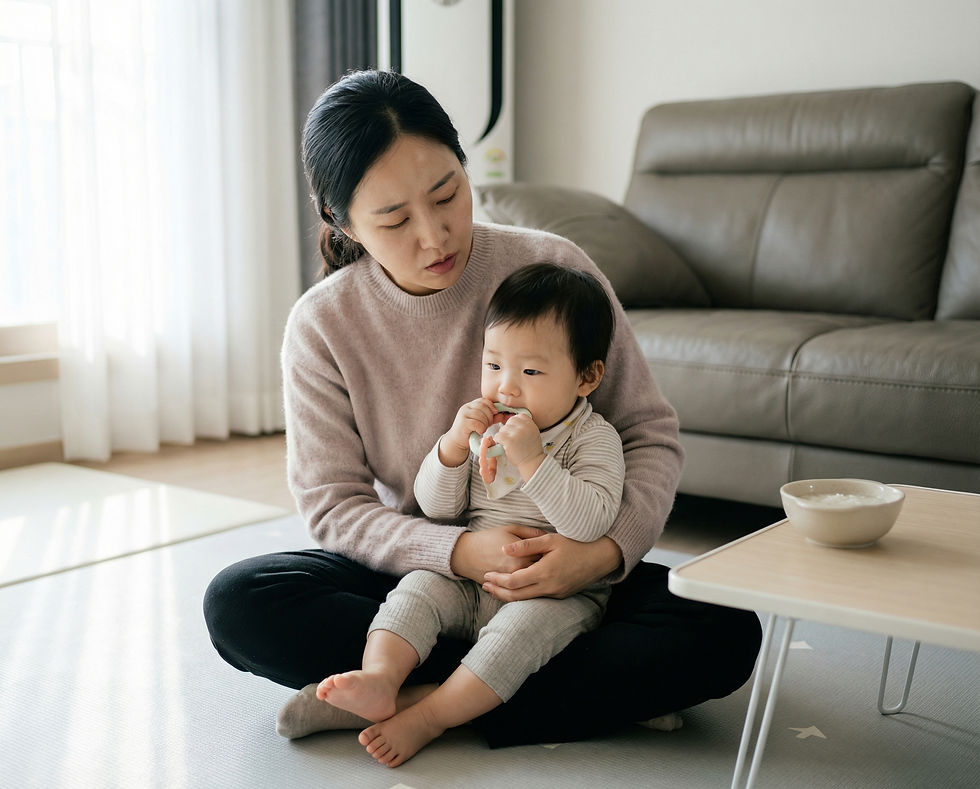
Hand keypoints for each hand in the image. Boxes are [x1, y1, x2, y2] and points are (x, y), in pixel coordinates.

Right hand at [439, 397, 499, 467]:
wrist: (457, 441)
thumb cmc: (470, 431)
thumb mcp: (482, 423)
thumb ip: (491, 418)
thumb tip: (502, 415)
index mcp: (470, 405)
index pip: (483, 400)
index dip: (491, 406)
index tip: (495, 414)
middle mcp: (466, 408)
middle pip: (483, 406)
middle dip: (489, 416)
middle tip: (489, 424)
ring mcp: (463, 415)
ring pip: (480, 415)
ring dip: (485, 423)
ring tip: (483, 429)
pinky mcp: (463, 423)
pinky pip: (476, 423)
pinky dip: (481, 428)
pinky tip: (479, 432)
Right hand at [450, 525, 545, 582]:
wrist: (466, 554)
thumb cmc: (489, 538)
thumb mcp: (511, 529)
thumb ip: (531, 533)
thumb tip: (549, 536)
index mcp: (522, 556)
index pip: (545, 559)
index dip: (551, 556)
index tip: (553, 552)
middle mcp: (518, 572)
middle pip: (540, 573)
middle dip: (546, 569)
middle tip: (550, 562)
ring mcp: (510, 582)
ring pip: (531, 584)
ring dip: (538, 579)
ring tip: (541, 572)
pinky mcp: (503, 588)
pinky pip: (519, 590)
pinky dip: (526, 586)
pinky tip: (531, 580)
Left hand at [482, 534, 621, 600]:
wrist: (600, 557)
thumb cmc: (576, 544)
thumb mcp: (550, 539)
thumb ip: (526, 545)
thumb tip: (503, 549)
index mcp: (544, 572)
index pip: (513, 581)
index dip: (497, 579)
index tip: (486, 574)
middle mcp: (549, 587)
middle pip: (516, 595)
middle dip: (498, 591)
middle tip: (484, 585)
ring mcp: (555, 594)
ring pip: (525, 600)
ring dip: (508, 595)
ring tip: (494, 589)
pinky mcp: (560, 596)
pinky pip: (536, 599)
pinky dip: (522, 596)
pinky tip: (514, 590)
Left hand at [493, 413, 545, 479]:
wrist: (531, 462)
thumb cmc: (531, 449)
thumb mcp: (533, 433)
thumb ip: (525, 425)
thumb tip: (512, 419)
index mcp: (530, 424)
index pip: (518, 416)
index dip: (515, 424)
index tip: (516, 431)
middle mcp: (524, 427)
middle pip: (509, 422)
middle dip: (508, 430)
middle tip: (512, 439)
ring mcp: (516, 433)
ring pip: (502, 429)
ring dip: (503, 436)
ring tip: (510, 444)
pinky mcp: (509, 441)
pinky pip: (498, 436)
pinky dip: (498, 441)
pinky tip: (504, 446)